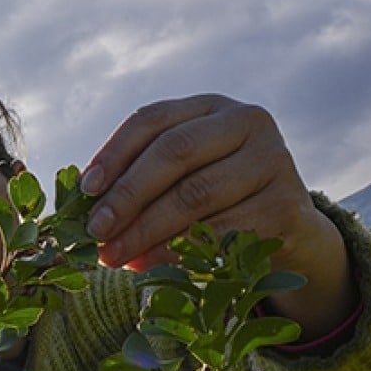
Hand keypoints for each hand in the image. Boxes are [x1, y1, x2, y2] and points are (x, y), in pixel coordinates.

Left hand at [80, 95, 357, 339]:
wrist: (288, 229)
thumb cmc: (216, 199)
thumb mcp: (181, 177)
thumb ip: (139, 181)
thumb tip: (83, 205)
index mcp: (211, 107)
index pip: (152, 119)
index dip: (114, 153)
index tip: (86, 190)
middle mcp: (247, 121)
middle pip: (174, 152)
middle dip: (128, 195)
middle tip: (97, 232)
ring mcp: (273, 160)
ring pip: (196, 194)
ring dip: (147, 230)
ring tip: (116, 255)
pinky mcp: (286, 204)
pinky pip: (222, 231)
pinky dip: (181, 250)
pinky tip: (153, 264)